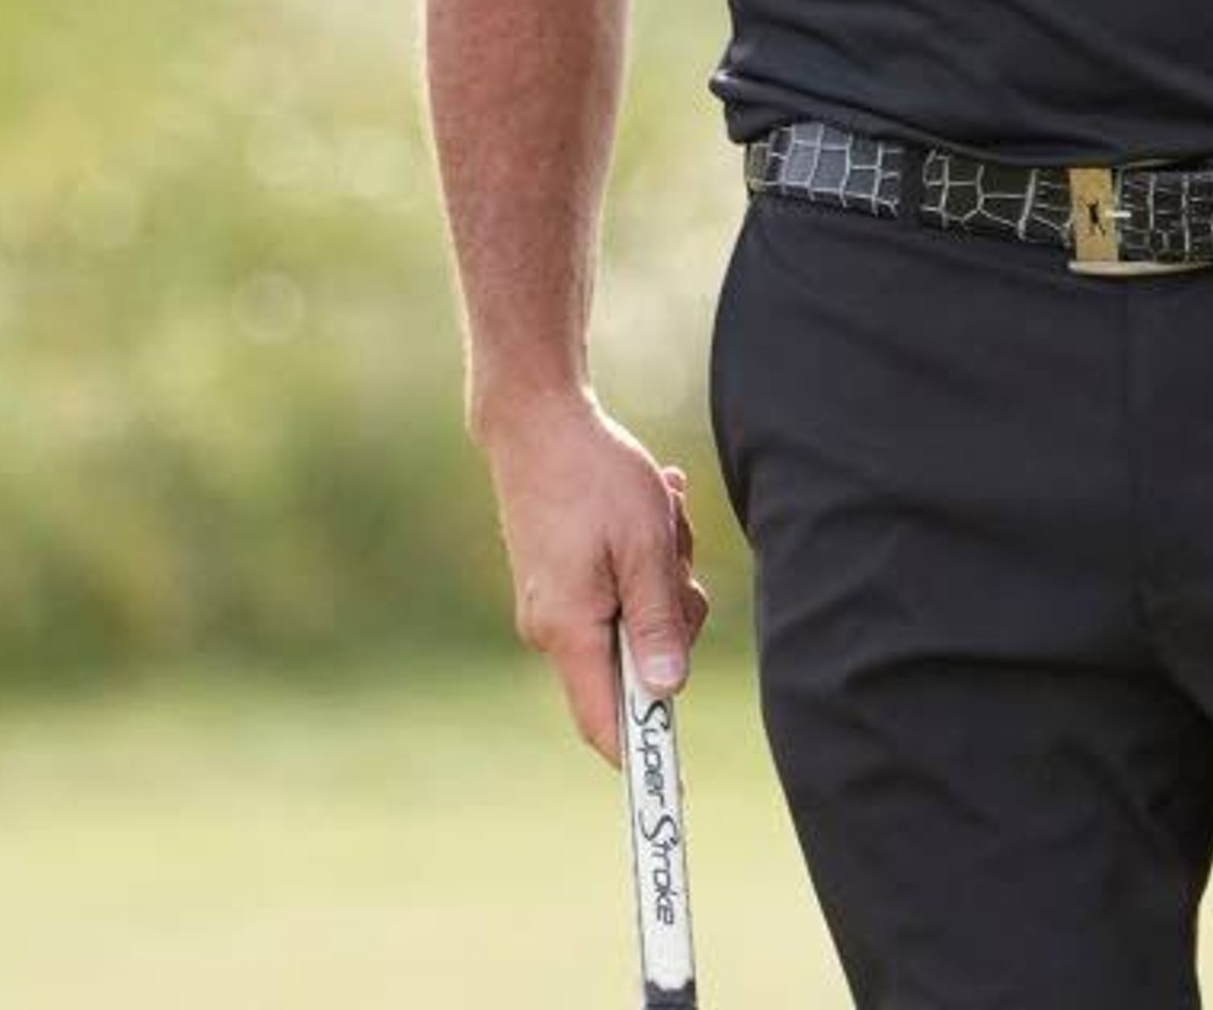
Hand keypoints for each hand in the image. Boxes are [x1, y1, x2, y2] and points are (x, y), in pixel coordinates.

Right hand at [477, 392, 711, 763]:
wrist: (535, 419)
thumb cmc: (594, 476)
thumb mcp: (646, 546)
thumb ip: (657, 622)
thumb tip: (667, 692)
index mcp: (569, 630)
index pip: (605, 725)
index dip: (643, 760)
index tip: (675, 791)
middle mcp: (552, 627)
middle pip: (633, 667)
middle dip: (671, 620)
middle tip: (677, 558)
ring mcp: (553, 603)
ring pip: (632, 622)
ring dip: (663, 577)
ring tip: (660, 515)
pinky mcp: (560, 580)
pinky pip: (618, 592)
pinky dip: (643, 560)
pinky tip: (650, 511)